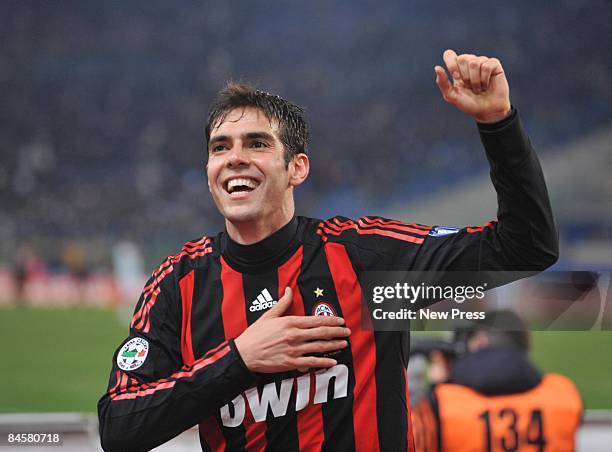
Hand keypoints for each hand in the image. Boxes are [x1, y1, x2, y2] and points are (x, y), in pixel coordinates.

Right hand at [234, 287, 350, 372]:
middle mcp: (294, 335)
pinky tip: (333, 361)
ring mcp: (294, 350)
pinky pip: (311, 362)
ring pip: (319, 347)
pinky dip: (323, 362)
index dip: (331, 320)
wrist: (244, 353)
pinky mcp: (291, 363)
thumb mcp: (268, 315)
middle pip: (321, 333)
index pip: (316, 320)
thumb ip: (282, 303)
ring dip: (334, 345)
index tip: (340, 320)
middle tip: (347, 331)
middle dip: (337, 332)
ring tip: (344, 343)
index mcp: (290, 322)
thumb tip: (289, 290)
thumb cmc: (255, 334)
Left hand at [435, 49, 510, 122]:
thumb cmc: (469, 104)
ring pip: (474, 62)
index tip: (456, 77)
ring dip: (475, 80)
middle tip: (469, 86)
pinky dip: (485, 79)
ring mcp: (482, 62)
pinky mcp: (494, 64)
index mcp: (457, 68)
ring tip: (478, 88)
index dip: (451, 64)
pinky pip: (486, 65)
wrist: (487, 111)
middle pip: (462, 58)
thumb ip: (443, 83)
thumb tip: (437, 67)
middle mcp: (469, 62)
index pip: (449, 54)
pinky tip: (486, 85)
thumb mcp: (452, 96)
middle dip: (465, 76)